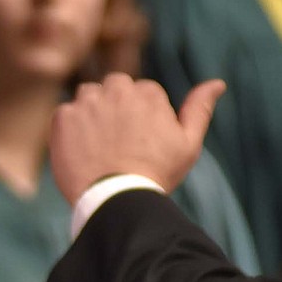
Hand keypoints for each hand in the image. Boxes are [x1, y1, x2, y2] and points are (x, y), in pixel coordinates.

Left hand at [49, 74, 225, 203]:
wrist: (116, 198)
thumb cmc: (156, 174)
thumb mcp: (188, 144)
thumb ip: (199, 109)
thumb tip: (218, 83)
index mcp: (148, 92)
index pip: (139, 92)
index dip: (139, 117)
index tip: (138, 140)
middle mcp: (117, 90)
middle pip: (112, 87)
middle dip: (114, 106)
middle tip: (116, 140)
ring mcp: (88, 102)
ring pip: (87, 95)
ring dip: (91, 113)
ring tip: (97, 145)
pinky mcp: (63, 117)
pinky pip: (63, 113)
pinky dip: (69, 129)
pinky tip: (79, 151)